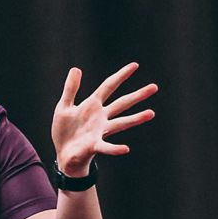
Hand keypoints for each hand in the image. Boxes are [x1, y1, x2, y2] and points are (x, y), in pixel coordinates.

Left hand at [52, 62, 158, 176]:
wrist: (62, 153)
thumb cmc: (65, 130)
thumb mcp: (64, 106)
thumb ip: (70, 89)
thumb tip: (76, 68)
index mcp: (92, 105)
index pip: (109, 86)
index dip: (121, 75)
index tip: (135, 65)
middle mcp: (101, 117)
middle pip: (122, 103)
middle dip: (138, 95)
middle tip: (154, 87)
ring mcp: (100, 131)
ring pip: (122, 123)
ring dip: (136, 118)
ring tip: (151, 113)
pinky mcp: (94, 146)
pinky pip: (106, 147)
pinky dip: (115, 148)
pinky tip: (126, 149)